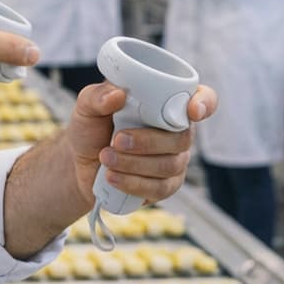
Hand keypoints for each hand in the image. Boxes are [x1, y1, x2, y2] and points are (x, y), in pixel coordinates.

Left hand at [63, 82, 216, 207]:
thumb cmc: (90, 129)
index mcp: (166, 104)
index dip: (205, 103)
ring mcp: (174, 161)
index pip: (203, 99)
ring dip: (134, 163)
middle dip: (148, 141)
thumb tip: (117, 95)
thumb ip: (97, 97)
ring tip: (105, 157)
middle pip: (182, 138)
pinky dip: (133, 183)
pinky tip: (112, 177)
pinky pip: (159, 188)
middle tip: (116, 140)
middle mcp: (177, 132)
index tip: (192, 111)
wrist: (78, 165)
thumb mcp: (87, 107)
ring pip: (169, 165)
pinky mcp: (164, 187)